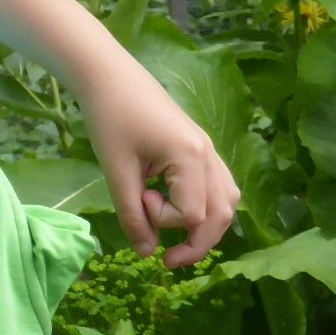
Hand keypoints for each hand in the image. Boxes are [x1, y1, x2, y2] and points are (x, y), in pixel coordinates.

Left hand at [80, 57, 241, 266]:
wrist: (108, 74)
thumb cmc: (108, 117)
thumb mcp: (116, 170)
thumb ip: (132, 215)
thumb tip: (146, 254)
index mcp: (191, 156)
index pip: (193, 214)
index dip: (164, 220)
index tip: (136, 200)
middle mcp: (209, 153)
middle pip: (223, 214)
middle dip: (198, 243)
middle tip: (167, 260)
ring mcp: (208, 148)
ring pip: (227, 201)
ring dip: (206, 225)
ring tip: (175, 236)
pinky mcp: (200, 146)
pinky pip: (218, 184)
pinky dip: (205, 204)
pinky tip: (178, 207)